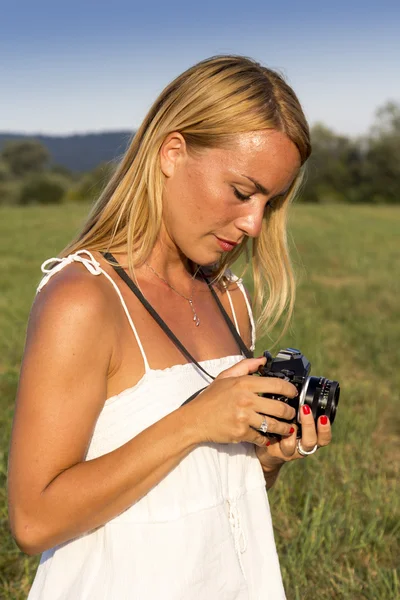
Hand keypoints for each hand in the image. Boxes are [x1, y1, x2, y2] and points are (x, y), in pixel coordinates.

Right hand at [182, 357, 297, 445]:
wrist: (195, 419)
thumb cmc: (211, 398)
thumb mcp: (225, 377)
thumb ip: (245, 366)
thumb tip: (263, 360)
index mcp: (244, 384)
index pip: (276, 384)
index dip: (290, 390)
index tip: (294, 393)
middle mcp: (246, 400)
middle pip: (280, 407)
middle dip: (291, 412)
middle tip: (293, 414)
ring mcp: (244, 417)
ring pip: (274, 425)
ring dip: (284, 428)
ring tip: (288, 429)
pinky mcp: (241, 433)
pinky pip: (261, 437)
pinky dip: (267, 439)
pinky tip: (270, 437)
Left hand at [255, 403, 332, 471]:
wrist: (268, 450)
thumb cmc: (284, 431)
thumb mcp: (295, 422)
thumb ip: (301, 412)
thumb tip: (301, 388)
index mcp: (309, 439)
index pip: (324, 439)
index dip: (325, 430)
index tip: (324, 417)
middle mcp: (301, 448)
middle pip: (311, 442)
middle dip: (308, 424)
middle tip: (305, 409)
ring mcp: (287, 451)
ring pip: (291, 445)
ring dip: (289, 429)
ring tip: (287, 418)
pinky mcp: (273, 452)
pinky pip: (274, 444)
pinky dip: (274, 432)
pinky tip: (272, 422)